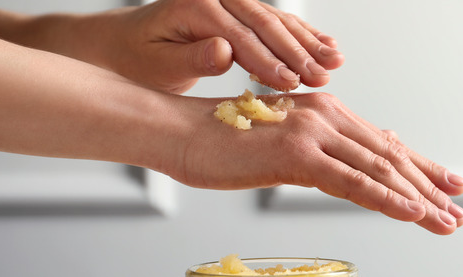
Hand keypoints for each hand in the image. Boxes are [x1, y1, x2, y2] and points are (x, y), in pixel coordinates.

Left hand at [110, 0, 344, 92]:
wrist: (128, 44)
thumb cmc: (140, 58)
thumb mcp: (158, 64)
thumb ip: (192, 58)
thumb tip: (224, 51)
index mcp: (196, 6)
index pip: (240, 35)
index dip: (268, 60)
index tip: (291, 82)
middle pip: (265, 24)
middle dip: (298, 53)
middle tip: (322, 76)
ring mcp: (232, 2)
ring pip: (277, 22)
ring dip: (309, 44)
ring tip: (335, 63)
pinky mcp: (241, 13)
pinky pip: (277, 22)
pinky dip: (304, 36)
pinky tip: (327, 47)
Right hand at [171, 93, 462, 234]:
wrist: (178, 133)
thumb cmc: (221, 146)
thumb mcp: (279, 151)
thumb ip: (317, 158)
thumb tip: (347, 176)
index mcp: (324, 114)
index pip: (382, 145)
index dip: (420, 168)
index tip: (449, 187)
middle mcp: (326, 116)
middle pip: (389, 157)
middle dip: (428, 188)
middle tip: (457, 212)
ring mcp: (313, 132)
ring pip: (379, 170)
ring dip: (419, 199)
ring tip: (447, 221)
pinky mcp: (296, 154)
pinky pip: (351, 182)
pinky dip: (386, 199)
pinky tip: (413, 214)